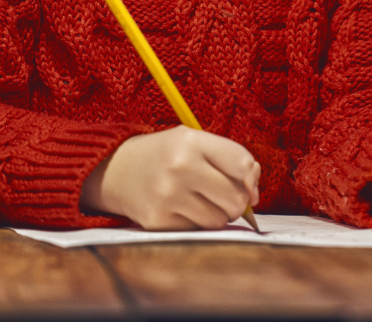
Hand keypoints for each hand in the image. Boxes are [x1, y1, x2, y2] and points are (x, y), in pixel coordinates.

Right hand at [81, 126, 260, 229]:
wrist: (117, 169)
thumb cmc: (167, 154)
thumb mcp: (195, 141)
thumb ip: (229, 158)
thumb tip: (254, 194)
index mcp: (193, 140)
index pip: (242, 163)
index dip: (251, 178)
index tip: (248, 184)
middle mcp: (180, 166)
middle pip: (235, 198)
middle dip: (237, 202)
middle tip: (225, 196)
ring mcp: (168, 195)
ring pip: (219, 220)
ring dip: (218, 215)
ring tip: (203, 201)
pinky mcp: (158, 221)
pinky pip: (197, 231)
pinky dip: (197, 223)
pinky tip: (183, 208)